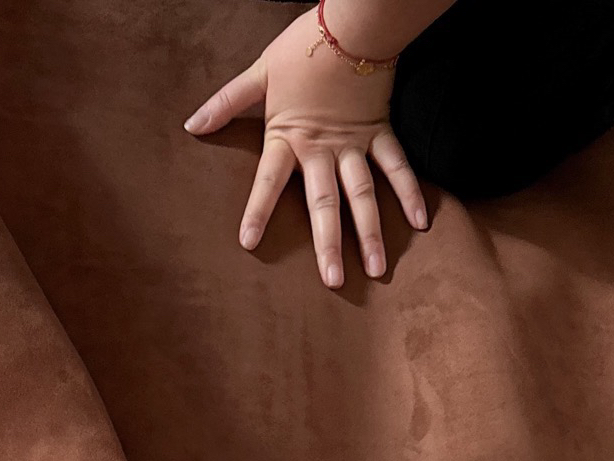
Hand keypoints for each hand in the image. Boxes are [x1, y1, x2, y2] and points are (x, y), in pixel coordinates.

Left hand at [184, 4, 427, 287]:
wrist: (352, 22)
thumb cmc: (302, 48)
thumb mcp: (259, 73)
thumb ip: (227, 104)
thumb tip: (192, 124)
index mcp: (289, 137)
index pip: (268, 180)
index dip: (258, 210)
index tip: (249, 243)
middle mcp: (323, 149)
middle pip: (325, 203)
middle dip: (328, 244)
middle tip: (333, 282)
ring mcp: (355, 144)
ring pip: (363, 195)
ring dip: (371, 232)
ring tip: (377, 269)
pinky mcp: (380, 132)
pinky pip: (398, 167)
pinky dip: (410, 193)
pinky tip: (422, 224)